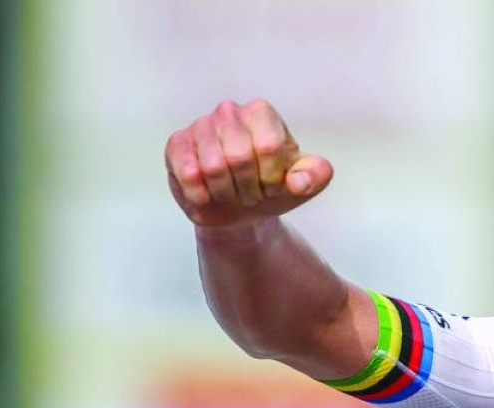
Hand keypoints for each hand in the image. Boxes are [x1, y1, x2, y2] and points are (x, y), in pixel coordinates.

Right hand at [164, 99, 333, 227]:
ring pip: (213, 167)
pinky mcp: (177, 145)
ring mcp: (200, 126)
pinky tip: (208, 195)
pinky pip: (187, 173)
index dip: (272, 177)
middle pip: (240, 157)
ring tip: (232, 192)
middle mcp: (229, 112)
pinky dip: (202, 194)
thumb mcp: (303, 184)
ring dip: (227, 193)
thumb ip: (316, 176)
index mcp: (262, 114)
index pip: (269, 146)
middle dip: (249, 188)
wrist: (241, 208)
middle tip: (252, 194)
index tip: (274, 186)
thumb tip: (299, 182)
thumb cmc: (273, 188)